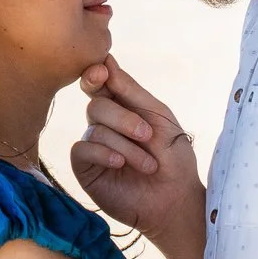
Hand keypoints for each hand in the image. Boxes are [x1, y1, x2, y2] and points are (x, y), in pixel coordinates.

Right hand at [69, 55, 203, 244]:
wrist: (175, 198)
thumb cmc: (173, 157)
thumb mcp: (158, 116)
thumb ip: (130, 90)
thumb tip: (106, 60)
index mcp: (121, 106)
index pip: (99, 82)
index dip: (96, 75)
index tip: (102, 73)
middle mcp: (103, 124)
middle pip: (97, 104)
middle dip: (124, 119)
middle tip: (147, 136)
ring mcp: (93, 146)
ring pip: (95, 129)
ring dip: (126, 146)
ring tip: (148, 164)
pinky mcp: (84, 168)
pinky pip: (82, 149)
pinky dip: (104, 154)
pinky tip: (120, 165)